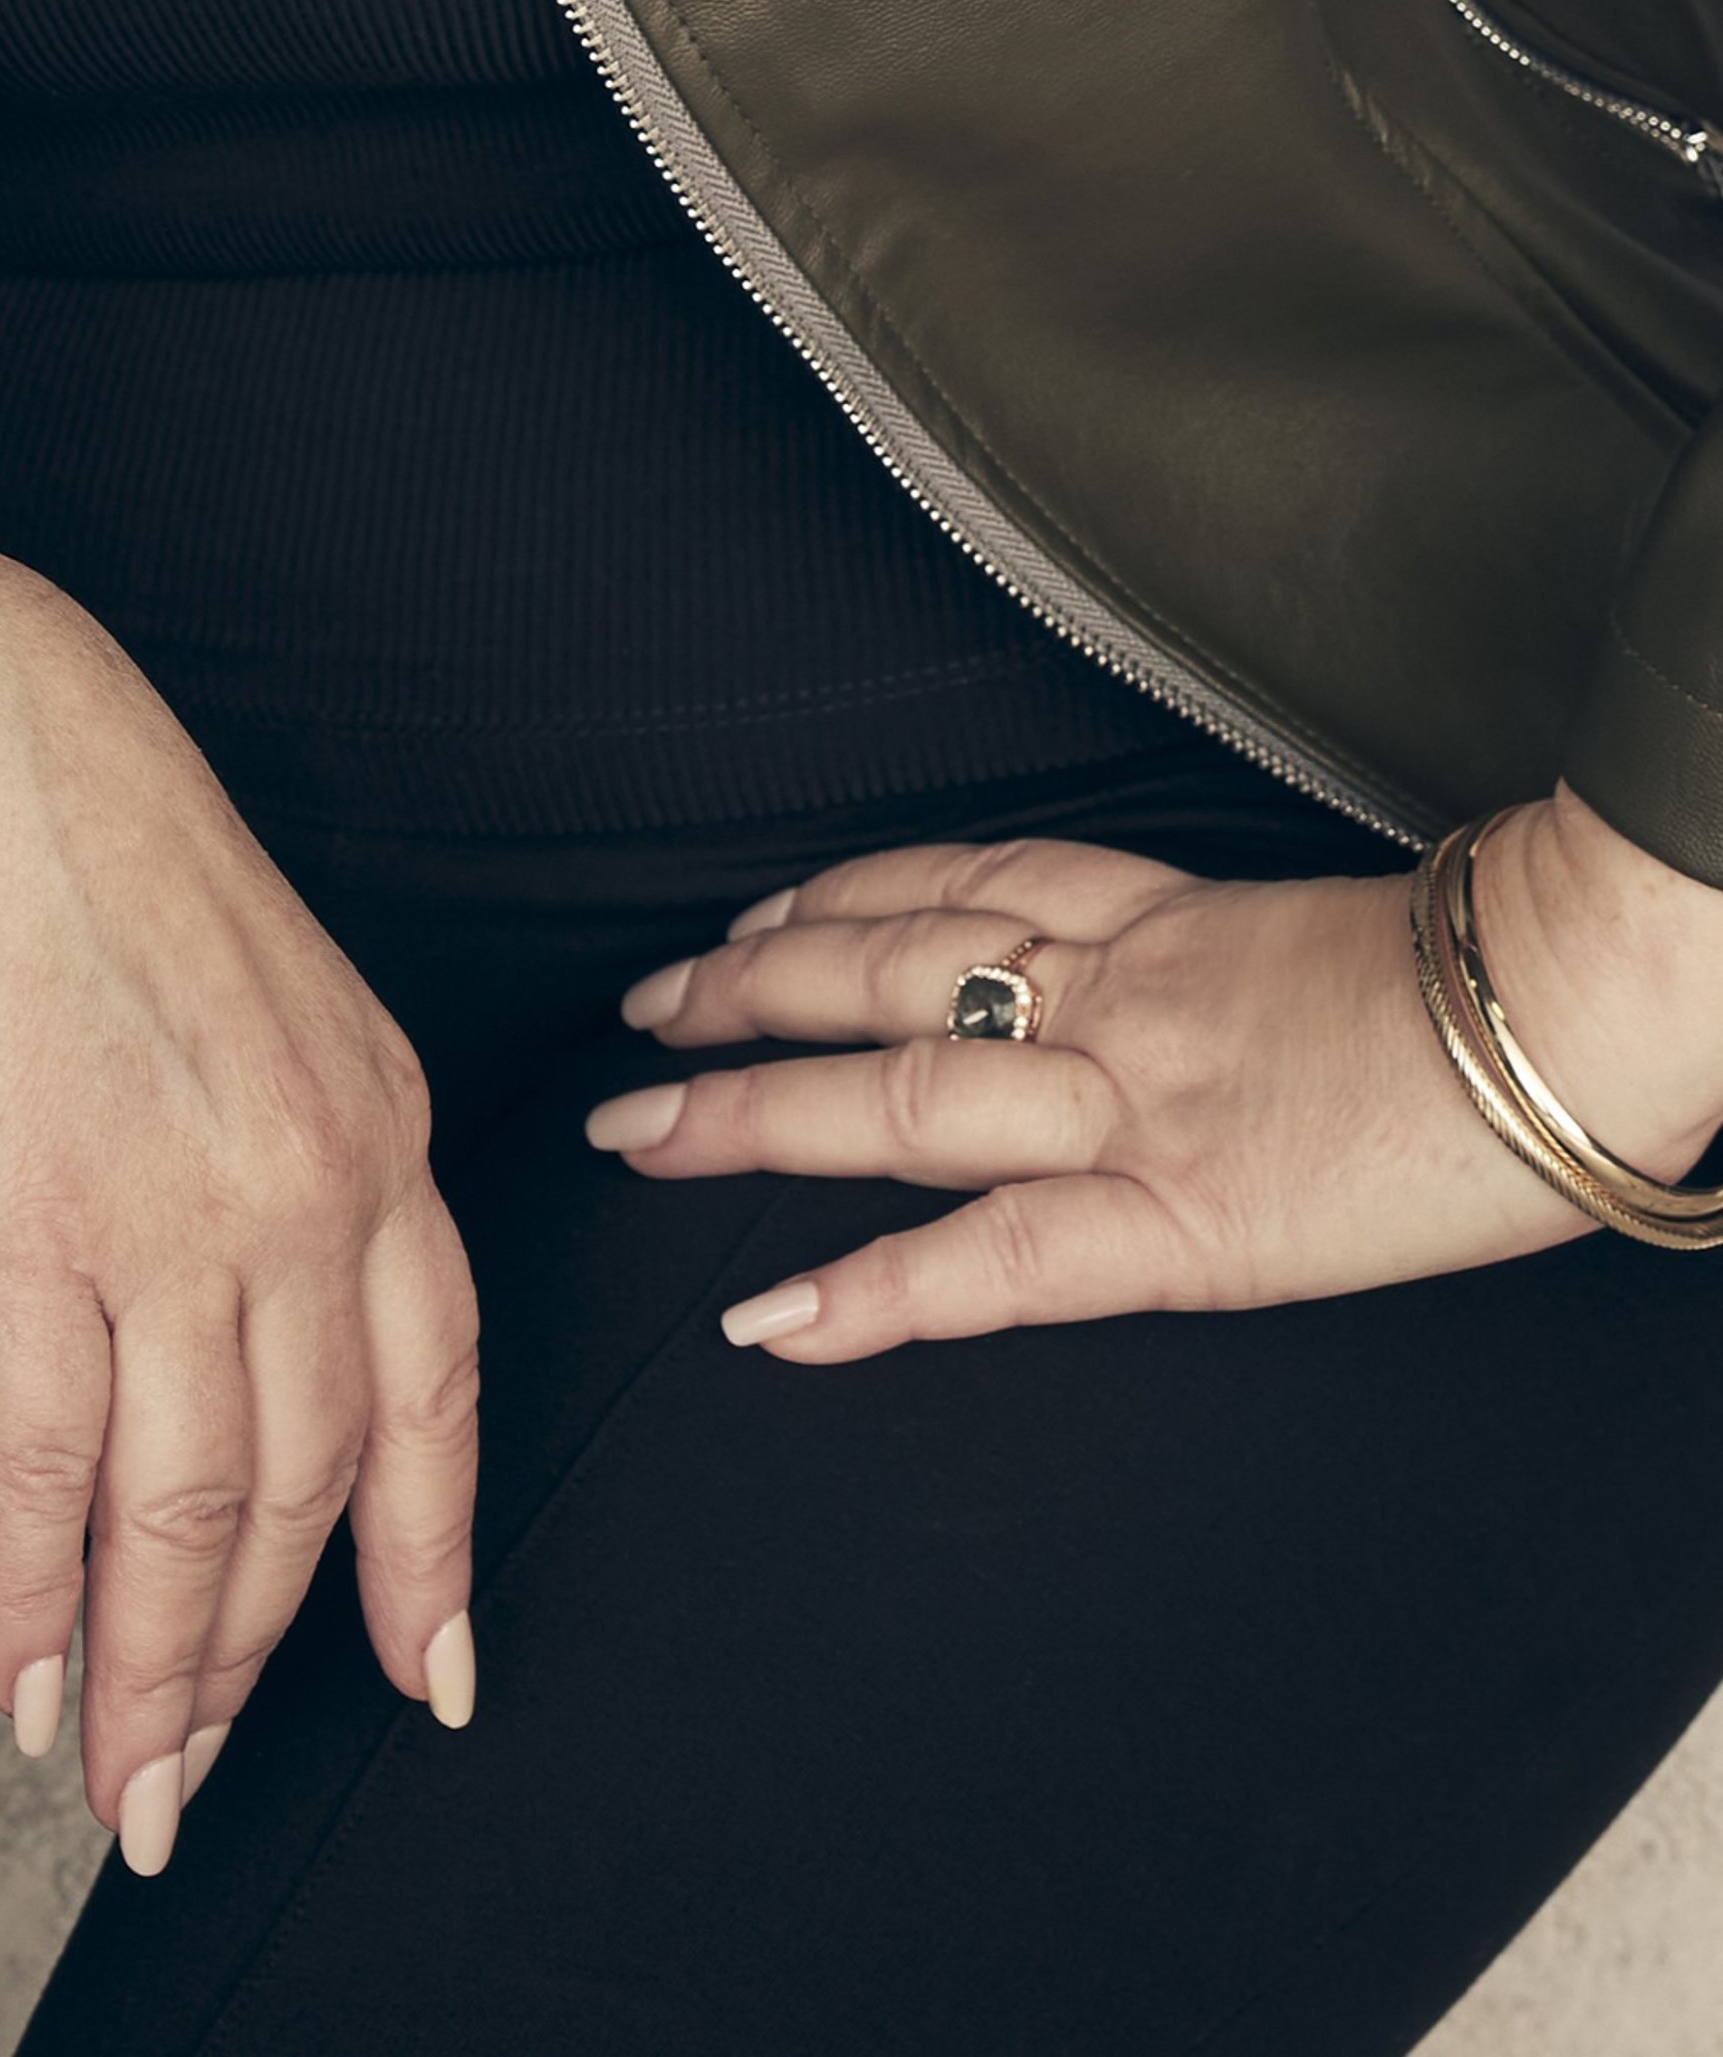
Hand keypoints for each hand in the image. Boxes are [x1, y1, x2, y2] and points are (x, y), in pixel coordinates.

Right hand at [0, 521, 477, 1863]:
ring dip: (148, 1673)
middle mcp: (312, 1186)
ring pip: (186, 1511)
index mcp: (382, 1124)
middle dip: (251, 1657)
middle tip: (201, 1771)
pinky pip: (44, 1465)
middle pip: (308, 1485)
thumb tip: (251, 1317)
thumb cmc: (90, 850)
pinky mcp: (32, 1226)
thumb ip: (286, 1154)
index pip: (436, 1388)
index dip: (428, 1553)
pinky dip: (31, 1592)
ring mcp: (178, 1215)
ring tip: (117, 1776)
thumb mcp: (267, 999)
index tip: (425, 1670)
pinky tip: (21, 1673)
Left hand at [584, 784, 1722, 1359]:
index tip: (749, 921)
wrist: (1570, 1000)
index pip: (953, 886)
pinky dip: (875, 1290)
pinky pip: (996, 1260)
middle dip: (744, 993)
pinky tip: (777, 1321)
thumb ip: (1228, 957)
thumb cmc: (1486, 978)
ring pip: (900, 1092)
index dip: (833, 900)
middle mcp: (1113, 990)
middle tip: (637, 1018)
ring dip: (753, 1115)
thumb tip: (1199, 989)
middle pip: (883, 968)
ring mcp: (1134, 1102)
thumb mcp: (1321, 934)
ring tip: (639, 1138)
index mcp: (1156, 915)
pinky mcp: (1183, 1222)